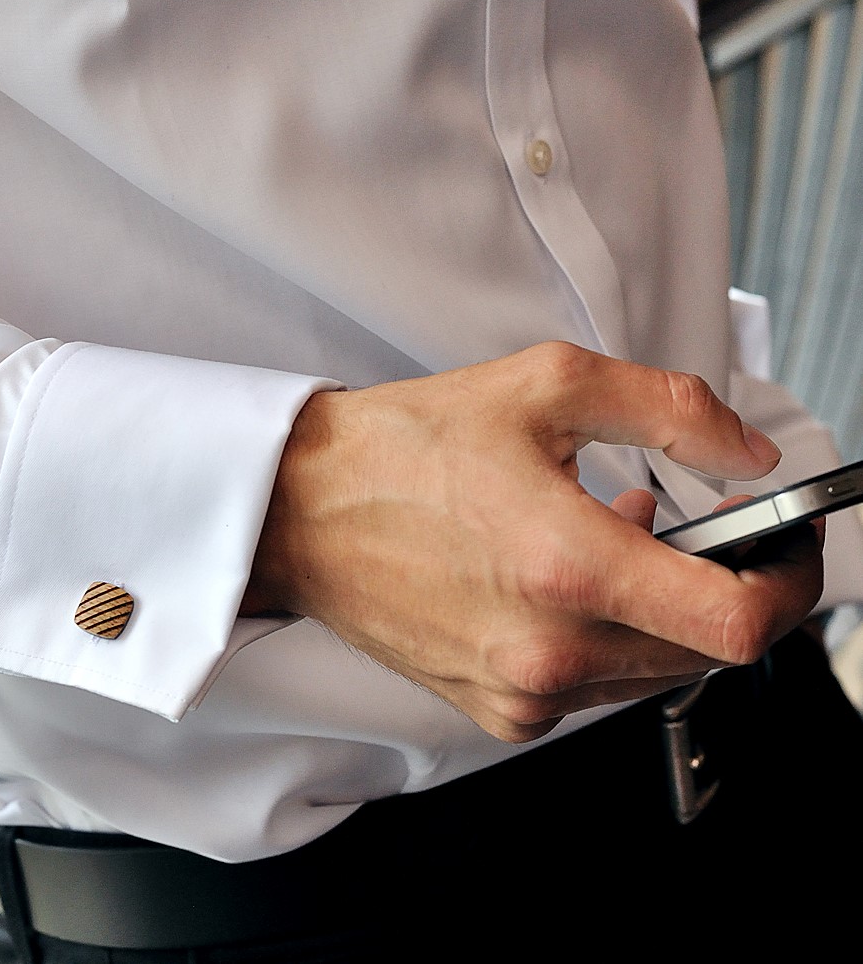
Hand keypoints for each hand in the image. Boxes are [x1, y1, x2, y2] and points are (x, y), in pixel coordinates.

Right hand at [241, 342, 823, 741]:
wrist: (305, 511)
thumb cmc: (401, 451)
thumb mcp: (546, 386)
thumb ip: (671, 411)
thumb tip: (748, 452)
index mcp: (567, 568)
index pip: (738, 621)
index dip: (790, 584)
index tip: (786, 548)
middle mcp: (548, 650)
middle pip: (705, 650)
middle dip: (727, 586)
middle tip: (704, 528)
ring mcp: (521, 690)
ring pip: (652, 670)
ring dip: (662, 609)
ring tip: (616, 540)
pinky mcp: (497, 709)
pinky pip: (593, 687)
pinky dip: (607, 637)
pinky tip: (569, 583)